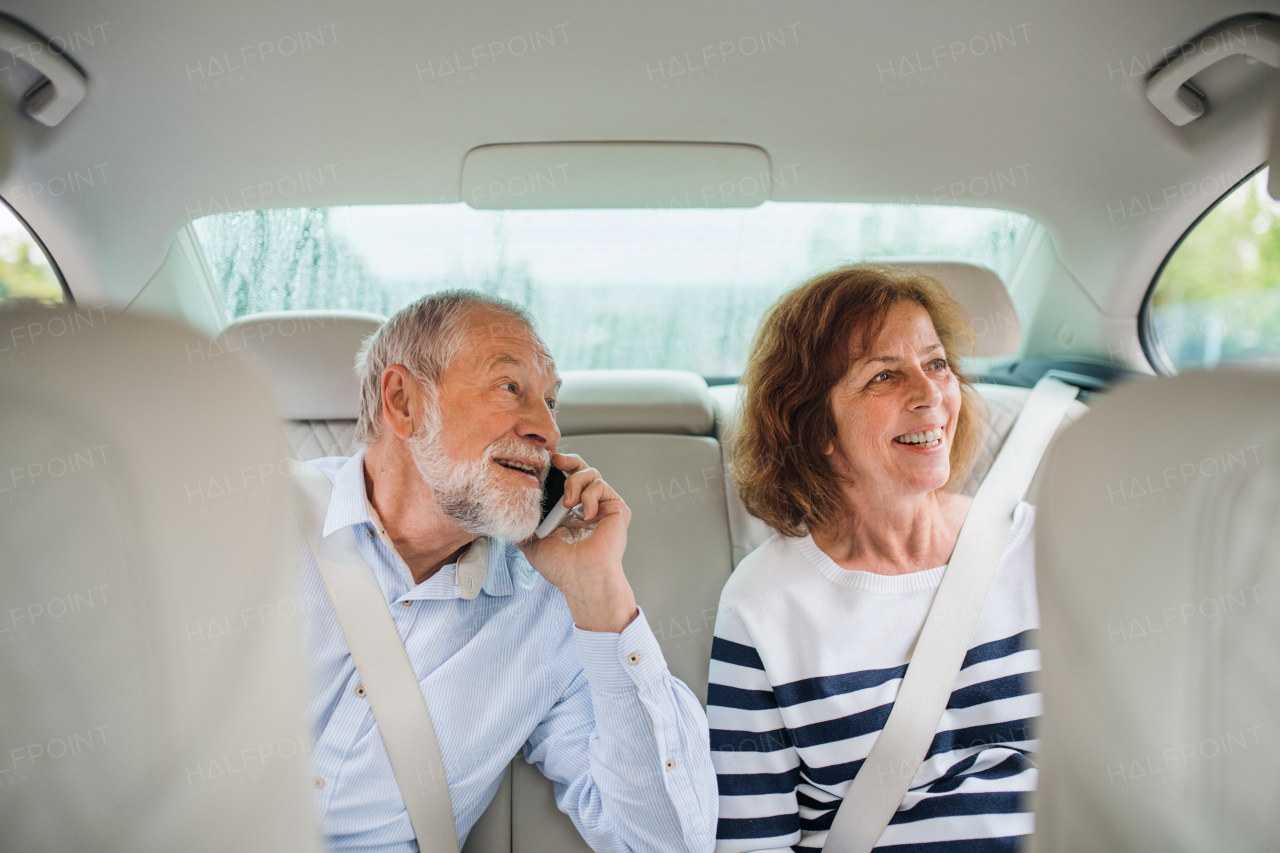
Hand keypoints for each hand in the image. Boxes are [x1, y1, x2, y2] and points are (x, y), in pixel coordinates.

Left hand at [518, 453, 637, 632]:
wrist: (581, 577)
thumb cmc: (561, 566)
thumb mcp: (531, 542)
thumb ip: (522, 525)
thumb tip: (508, 514)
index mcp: (567, 513)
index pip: (562, 480)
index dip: (555, 469)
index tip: (543, 463)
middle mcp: (585, 507)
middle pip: (579, 469)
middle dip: (567, 460)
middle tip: (556, 461)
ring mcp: (601, 507)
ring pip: (591, 474)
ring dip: (576, 482)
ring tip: (568, 503)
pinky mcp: (616, 509)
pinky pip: (602, 486)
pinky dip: (591, 495)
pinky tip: (586, 513)